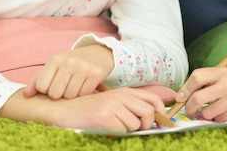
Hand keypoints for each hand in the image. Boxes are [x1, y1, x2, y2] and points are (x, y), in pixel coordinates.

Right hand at [0, 87, 166, 131]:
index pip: (153, 99)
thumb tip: (152, 121)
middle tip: (137, 131)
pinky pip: (122, 130)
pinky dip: (117, 133)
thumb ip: (129, 108)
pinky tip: (106, 129)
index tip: (163, 124)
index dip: (162, 113)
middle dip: (147, 125)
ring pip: (136, 124)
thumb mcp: (111, 104)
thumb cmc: (88, 111)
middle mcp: (121, 96)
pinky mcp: (104, 116)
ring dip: (129, 131)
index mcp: (124, 91)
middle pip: (149, 112)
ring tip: (114, 128)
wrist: (63, 109)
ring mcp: (112, 105)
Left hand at [24, 45, 114, 99]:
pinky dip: (83, 94)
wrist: (98, 53)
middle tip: (65, 87)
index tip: (53, 85)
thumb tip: (26, 95)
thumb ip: (37, 80)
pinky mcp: (95, 74)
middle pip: (55, 94)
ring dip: (72, 96)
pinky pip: (84, 94)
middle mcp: (69, 62)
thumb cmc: (71, 64)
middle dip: (59, 95)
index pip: (42, 86)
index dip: (46, 90)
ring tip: (75, 86)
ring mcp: (83, 67)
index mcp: (55, 59)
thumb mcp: (54, 67)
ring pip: (69, 96)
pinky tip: (84, 86)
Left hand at [173, 67, 226, 121]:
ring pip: (208, 112)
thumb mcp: (225, 77)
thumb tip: (182, 96)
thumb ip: (206, 82)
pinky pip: (219, 120)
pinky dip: (219, 119)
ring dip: (207, 114)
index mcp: (223, 72)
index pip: (197, 77)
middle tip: (190, 110)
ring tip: (216, 109)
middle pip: (198, 97)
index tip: (180, 98)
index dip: (185, 89)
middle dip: (190, 107)